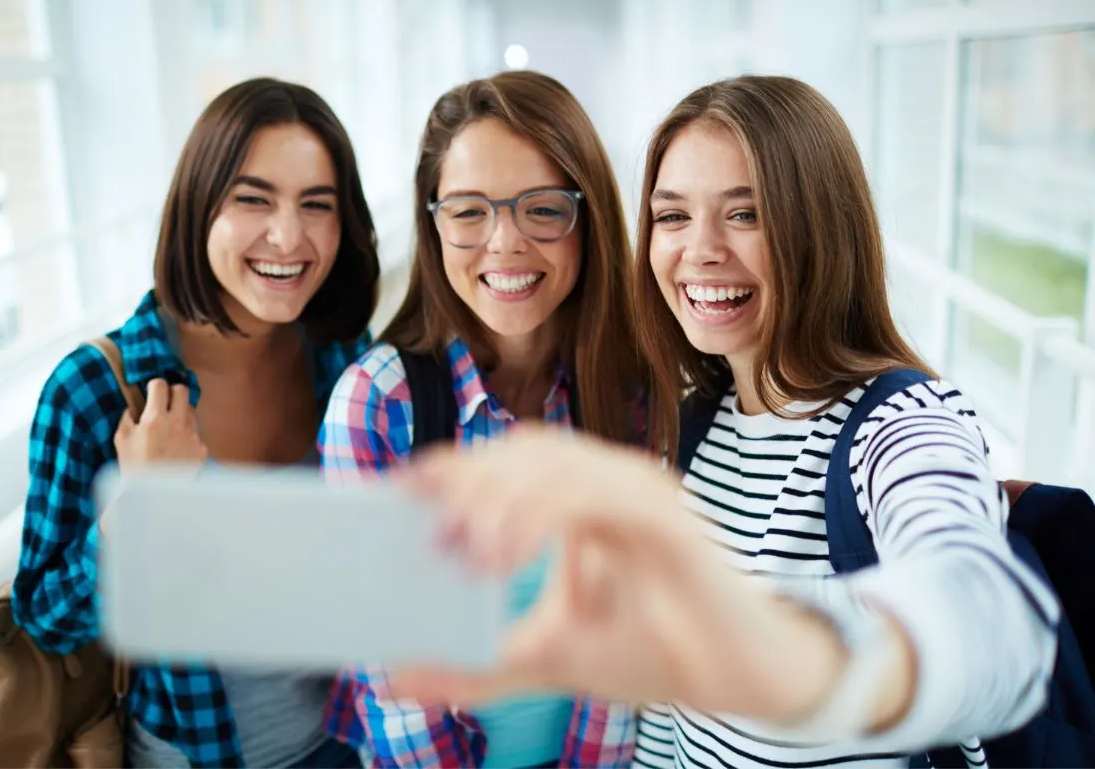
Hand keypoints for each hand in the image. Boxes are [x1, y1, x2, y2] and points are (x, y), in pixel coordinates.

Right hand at [113, 379, 207, 465]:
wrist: (156, 497)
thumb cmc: (135, 468)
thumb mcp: (121, 441)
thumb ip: (127, 418)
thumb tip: (133, 406)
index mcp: (155, 418)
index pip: (160, 385)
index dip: (154, 386)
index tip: (152, 391)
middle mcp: (178, 423)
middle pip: (182, 390)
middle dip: (173, 393)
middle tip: (165, 403)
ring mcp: (193, 435)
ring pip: (192, 410)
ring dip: (182, 413)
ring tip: (171, 427)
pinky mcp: (202, 448)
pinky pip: (197, 432)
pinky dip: (189, 435)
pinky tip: (179, 446)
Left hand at [388, 425, 852, 722]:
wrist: (736, 682)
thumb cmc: (651, 652)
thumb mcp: (546, 657)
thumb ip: (477, 664)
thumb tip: (396, 675)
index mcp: (583, 498)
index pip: (508, 461)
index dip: (452, 466)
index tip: (394, 487)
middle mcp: (611, 480)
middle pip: (525, 449)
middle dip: (470, 480)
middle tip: (427, 530)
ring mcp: (641, 492)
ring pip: (557, 461)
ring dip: (500, 499)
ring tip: (466, 551)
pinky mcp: (666, 517)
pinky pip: (596, 494)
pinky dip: (543, 517)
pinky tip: (507, 558)